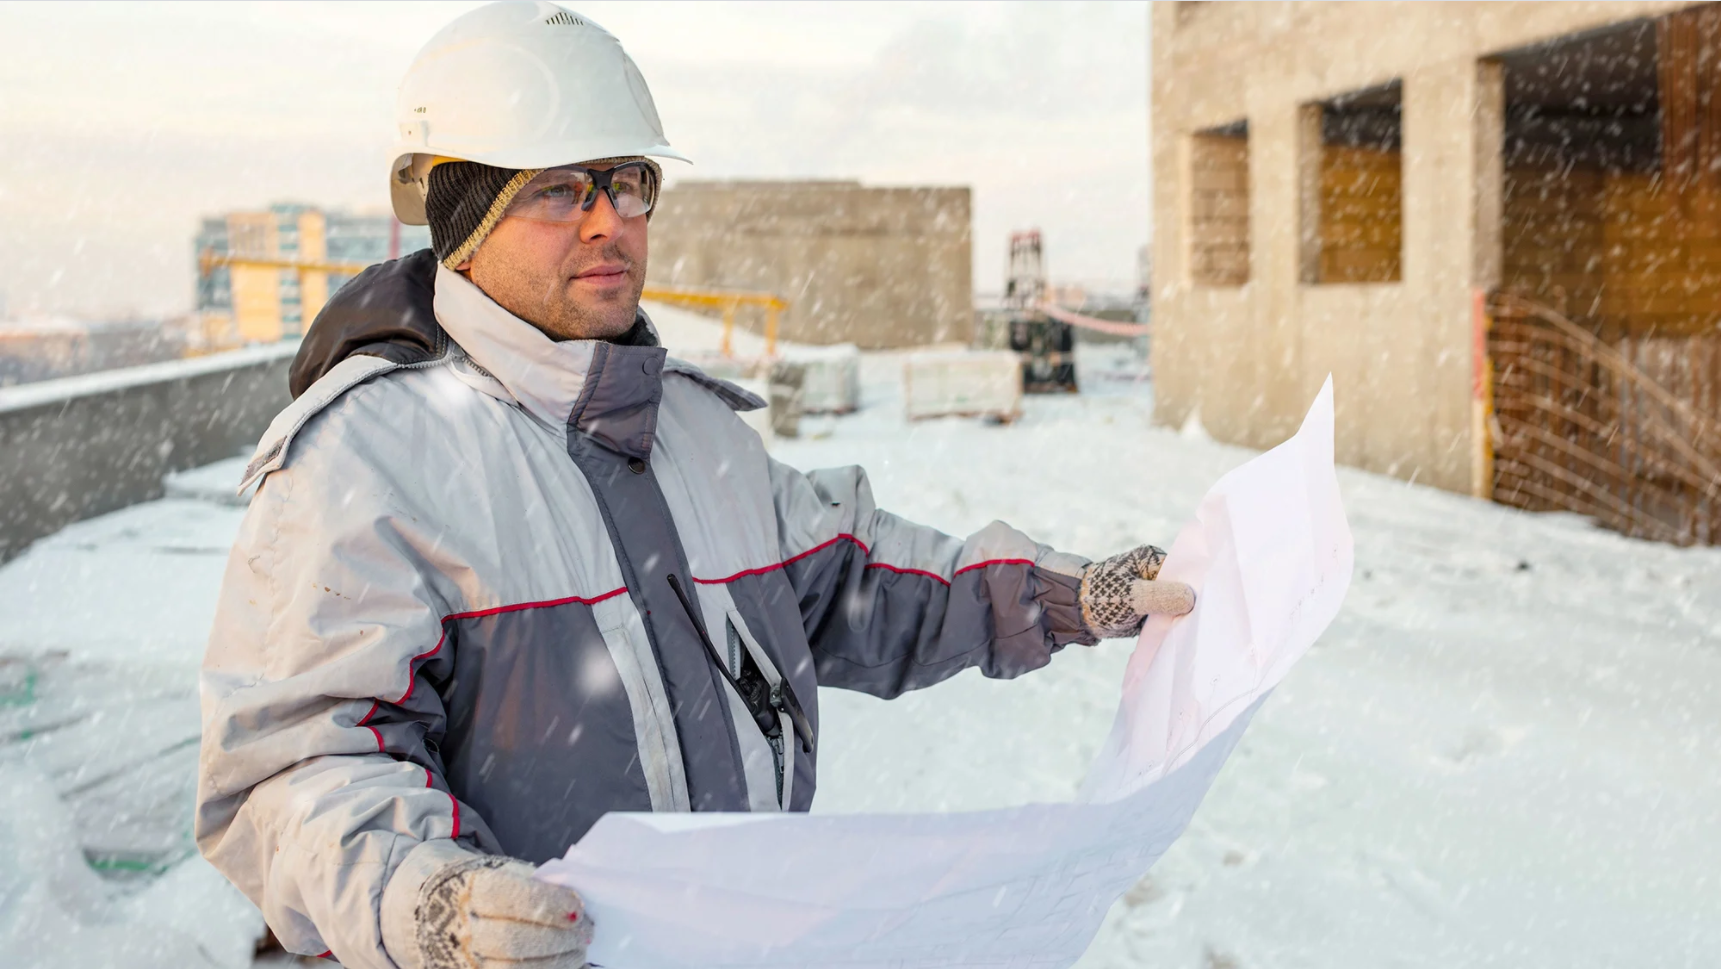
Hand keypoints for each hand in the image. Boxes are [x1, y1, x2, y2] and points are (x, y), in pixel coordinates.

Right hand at [414, 854, 592, 968]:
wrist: (446, 907)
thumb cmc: (491, 888)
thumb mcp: (510, 874)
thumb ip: (540, 886)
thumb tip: (577, 902)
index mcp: (471, 891)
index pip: (510, 898)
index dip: (549, 904)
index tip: (577, 907)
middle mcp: (463, 929)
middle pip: (512, 941)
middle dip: (557, 938)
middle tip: (586, 931)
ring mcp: (466, 959)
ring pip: (513, 968)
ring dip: (557, 961)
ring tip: (579, 948)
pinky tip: (564, 962)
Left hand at [1079, 544, 1194, 638]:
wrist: (1072, 612)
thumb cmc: (1099, 597)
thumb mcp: (1132, 596)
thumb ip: (1161, 596)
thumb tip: (1192, 598)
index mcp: (1152, 559)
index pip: (1184, 571)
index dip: (1196, 588)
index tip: (1209, 606)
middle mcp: (1154, 574)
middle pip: (1181, 590)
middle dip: (1189, 606)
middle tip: (1203, 624)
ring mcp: (1151, 593)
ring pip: (1174, 606)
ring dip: (1179, 619)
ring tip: (1194, 633)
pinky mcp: (1145, 610)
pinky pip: (1164, 618)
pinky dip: (1168, 627)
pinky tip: (1178, 637)